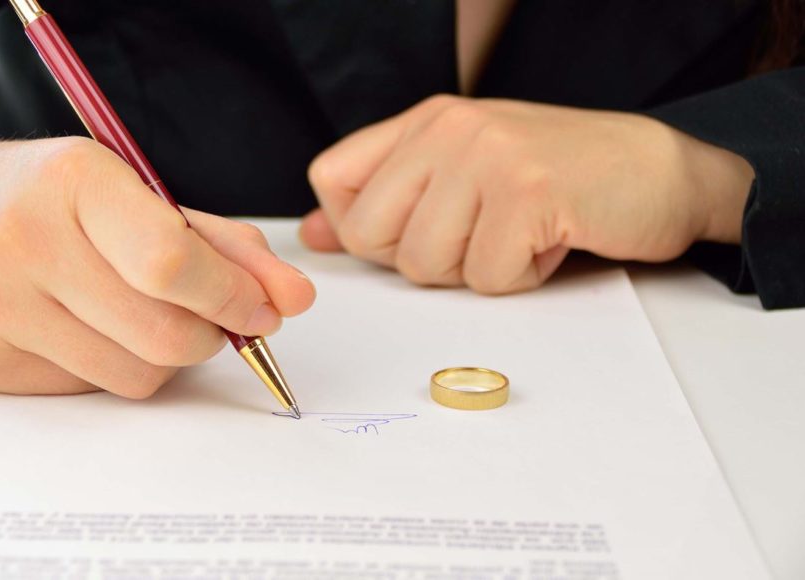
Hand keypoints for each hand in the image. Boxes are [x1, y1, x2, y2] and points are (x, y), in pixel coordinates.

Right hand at [0, 137, 315, 395]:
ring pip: (134, 377)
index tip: (264, 310)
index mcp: (74, 181)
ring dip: (164, 357)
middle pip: (163, 335)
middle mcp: (25, 243)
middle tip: (211, 319)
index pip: (173, 262)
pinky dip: (110, 366)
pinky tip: (80, 328)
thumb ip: (217, 242)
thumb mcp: (127, 189)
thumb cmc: (42, 199)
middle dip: (210, 337)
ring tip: (136, 315)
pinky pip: (89, 390)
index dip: (234, 298)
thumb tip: (293, 299)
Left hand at [300, 95, 753, 293]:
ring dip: (476, 270)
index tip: (407, 233)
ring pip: (424, 264)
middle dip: (420, 260)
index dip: (357, 227)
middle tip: (476, 237)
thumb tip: (314, 234)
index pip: (330, 177)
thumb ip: (388, 199)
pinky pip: (487, 278)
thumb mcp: (463, 176)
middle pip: (369, 233)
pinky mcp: (528, 193)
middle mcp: (449, 128)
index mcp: (426, 121)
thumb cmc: (561, 180)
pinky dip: (521, 279)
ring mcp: (488, 156)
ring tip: (518, 234)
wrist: (663, 173)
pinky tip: (550, 242)